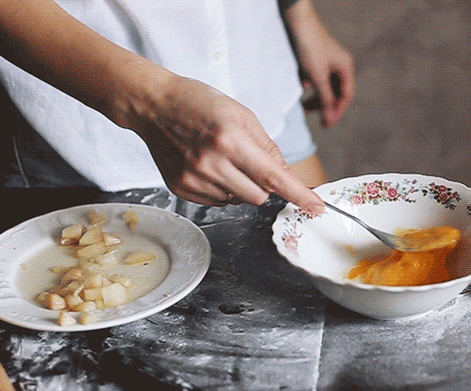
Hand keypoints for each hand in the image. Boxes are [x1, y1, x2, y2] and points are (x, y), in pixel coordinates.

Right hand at [132, 75, 324, 212]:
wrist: (153, 105)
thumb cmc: (199, 103)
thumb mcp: (241, 115)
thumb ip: (267, 148)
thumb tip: (288, 176)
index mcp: (231, 140)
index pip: (274, 177)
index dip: (299, 195)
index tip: (317, 207)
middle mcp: (212, 163)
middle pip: (259, 196)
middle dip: (264, 185)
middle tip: (249, 163)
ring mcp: (194, 179)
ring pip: (238, 201)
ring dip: (240, 186)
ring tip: (222, 159)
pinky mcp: (181, 189)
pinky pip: (217, 202)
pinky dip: (221, 189)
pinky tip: (208, 167)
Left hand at [283, 0, 354, 127]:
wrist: (295, 19)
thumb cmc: (309, 45)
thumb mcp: (317, 76)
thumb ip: (324, 98)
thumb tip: (329, 119)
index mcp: (345, 67)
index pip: (345, 96)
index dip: (337, 112)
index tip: (326, 125)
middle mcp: (339, 65)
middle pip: (335, 92)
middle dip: (325, 106)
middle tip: (316, 120)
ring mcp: (327, 61)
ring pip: (324, 86)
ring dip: (316, 97)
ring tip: (304, 107)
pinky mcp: (315, 58)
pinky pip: (316, 77)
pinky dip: (309, 85)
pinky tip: (301, 87)